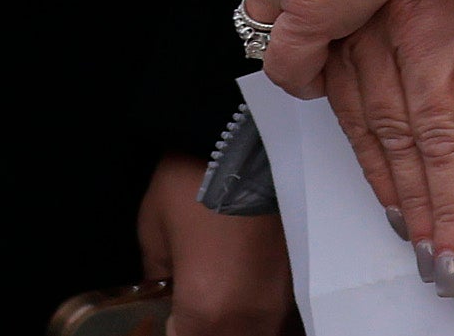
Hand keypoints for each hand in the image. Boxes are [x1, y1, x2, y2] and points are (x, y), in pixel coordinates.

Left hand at [137, 153, 287, 335]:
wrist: (246, 138)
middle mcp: (249, 315)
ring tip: (225, 292)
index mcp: (205, 312)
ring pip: (259, 331)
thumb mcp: (153, 235)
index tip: (172, 313)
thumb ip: (157, 278)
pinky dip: (262, 307)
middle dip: (208, 327)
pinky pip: (279, 309)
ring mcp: (281, 296)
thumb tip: (166, 291)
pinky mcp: (300, 272)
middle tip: (197, 303)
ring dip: (240, 323)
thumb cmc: (189, 186)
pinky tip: (250, 282)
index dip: (177, 329)